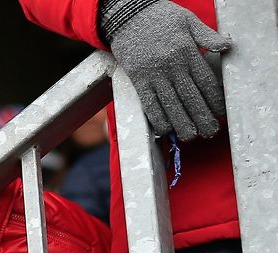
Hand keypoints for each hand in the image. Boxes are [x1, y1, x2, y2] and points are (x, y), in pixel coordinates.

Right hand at [104, 0, 229, 139]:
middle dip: (201, 116)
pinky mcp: (138, 80)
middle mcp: (170, 65)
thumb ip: (207, 35)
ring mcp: (153, 74)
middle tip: (209, 131)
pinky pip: (148, 103)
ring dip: (181, 123)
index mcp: (186, 51)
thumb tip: (226, 47)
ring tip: (190, 136)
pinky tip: (165, 129)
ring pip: (170, 104)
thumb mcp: (187, 20)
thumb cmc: (159, 17)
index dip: (214, 99)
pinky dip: (157, 118)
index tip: (220, 112)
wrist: (126, 16)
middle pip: (190, 96)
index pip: (204, 80)